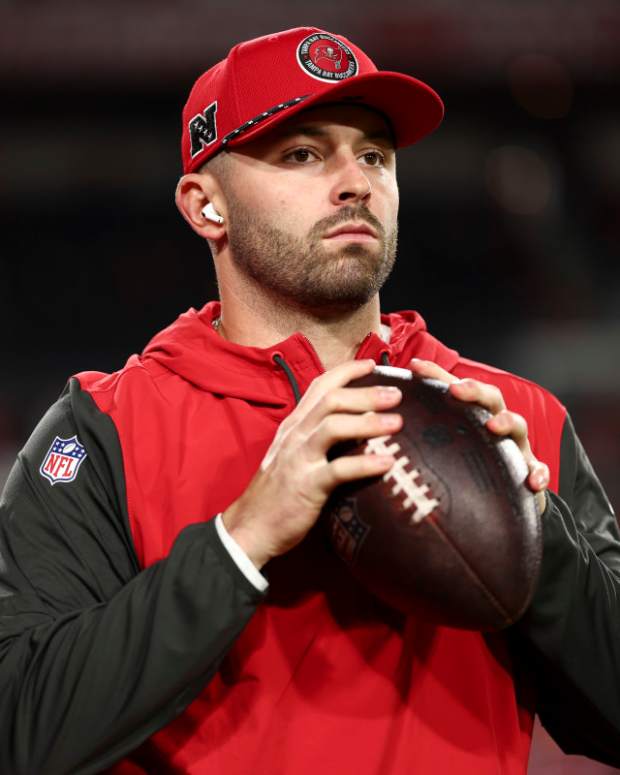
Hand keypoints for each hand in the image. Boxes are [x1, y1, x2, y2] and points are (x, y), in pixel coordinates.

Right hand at [222, 359, 402, 568]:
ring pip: (333, 426)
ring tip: (398, 423)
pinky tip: (388, 463)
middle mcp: (295, 435)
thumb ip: (316, 437)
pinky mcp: (306, 485)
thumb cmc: (278, 492)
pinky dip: (365, 464)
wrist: (251, 526)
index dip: (347, 371)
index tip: (373, 365)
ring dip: (369, 421)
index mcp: (294, 425)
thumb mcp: (292, 454)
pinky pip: (338, 469)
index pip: (320, 386)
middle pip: (332, 400)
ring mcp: (298, 458)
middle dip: (366, 393)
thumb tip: (353, 426)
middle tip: (397, 395)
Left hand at [409, 358, 548, 514]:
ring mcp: (515, 446)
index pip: (455, 388)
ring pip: (518, 427)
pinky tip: (533, 482)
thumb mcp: (442, 447)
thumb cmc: (464, 466)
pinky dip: (538, 473)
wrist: (504, 495)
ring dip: (507, 422)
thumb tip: (373, 427)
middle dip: (474, 391)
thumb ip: (415, 436)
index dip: (436, 375)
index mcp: (472, 416)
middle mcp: (495, 424)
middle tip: (456, 389)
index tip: (415, 367)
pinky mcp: (529, 471)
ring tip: (493, 426)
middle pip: (490, 398)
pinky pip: (538, 469)